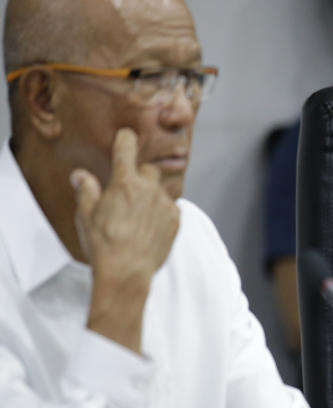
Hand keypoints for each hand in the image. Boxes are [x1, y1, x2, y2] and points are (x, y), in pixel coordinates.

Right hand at [72, 128, 179, 351]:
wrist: (127, 271)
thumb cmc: (103, 243)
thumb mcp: (86, 215)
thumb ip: (86, 190)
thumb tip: (80, 175)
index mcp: (125, 182)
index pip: (127, 147)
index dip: (125, 139)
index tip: (126, 136)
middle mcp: (149, 189)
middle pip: (149, 170)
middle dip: (139, 175)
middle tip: (127, 190)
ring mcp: (166, 204)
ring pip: (161, 190)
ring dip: (152, 195)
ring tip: (138, 214)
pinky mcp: (177, 220)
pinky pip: (172, 208)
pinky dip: (163, 212)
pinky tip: (150, 226)